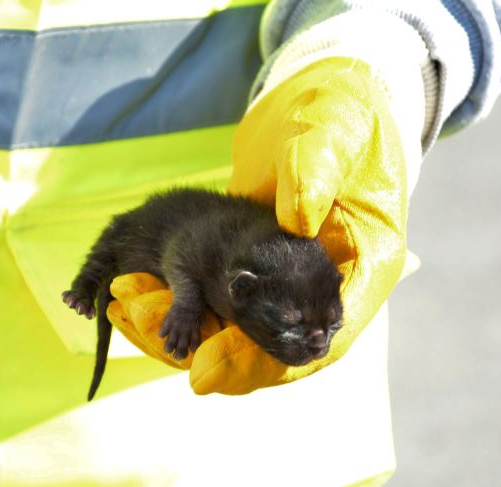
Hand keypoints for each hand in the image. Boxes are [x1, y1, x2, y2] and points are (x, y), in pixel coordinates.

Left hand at [108, 57, 407, 394]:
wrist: (322, 103)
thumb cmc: (342, 115)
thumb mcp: (332, 132)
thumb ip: (317, 170)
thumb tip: (297, 220)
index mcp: (366, 265)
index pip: (323, 338)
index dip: (266, 361)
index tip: (207, 370)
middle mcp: (330, 287)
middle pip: (277, 350)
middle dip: (216, 355)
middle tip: (161, 354)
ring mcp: (295, 283)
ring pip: (243, 334)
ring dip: (189, 334)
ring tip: (134, 315)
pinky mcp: (262, 272)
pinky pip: (224, 305)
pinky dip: (184, 307)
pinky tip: (139, 296)